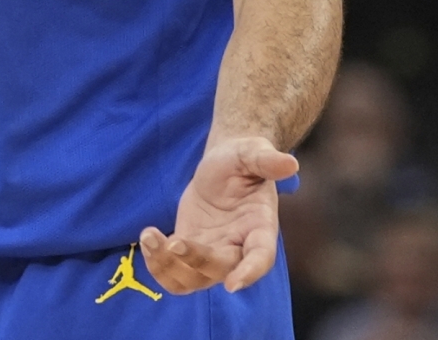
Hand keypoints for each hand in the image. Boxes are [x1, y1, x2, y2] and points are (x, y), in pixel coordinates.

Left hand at [140, 136, 297, 293]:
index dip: (250, 272)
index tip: (233, 285)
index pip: (261, 258)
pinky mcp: (190, 249)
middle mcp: (238, 247)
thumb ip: (266, 160)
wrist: (224, 164)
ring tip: (151, 237)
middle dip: (196, 261)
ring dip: (168, 267)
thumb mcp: (252, 153)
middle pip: (220, 269)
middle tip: (174, 243)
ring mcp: (213, 252)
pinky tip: (148, 237)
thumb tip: (289, 162)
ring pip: (193, 279)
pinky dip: (157, 263)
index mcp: (260, 228)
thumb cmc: (243, 159)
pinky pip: (174, 271)